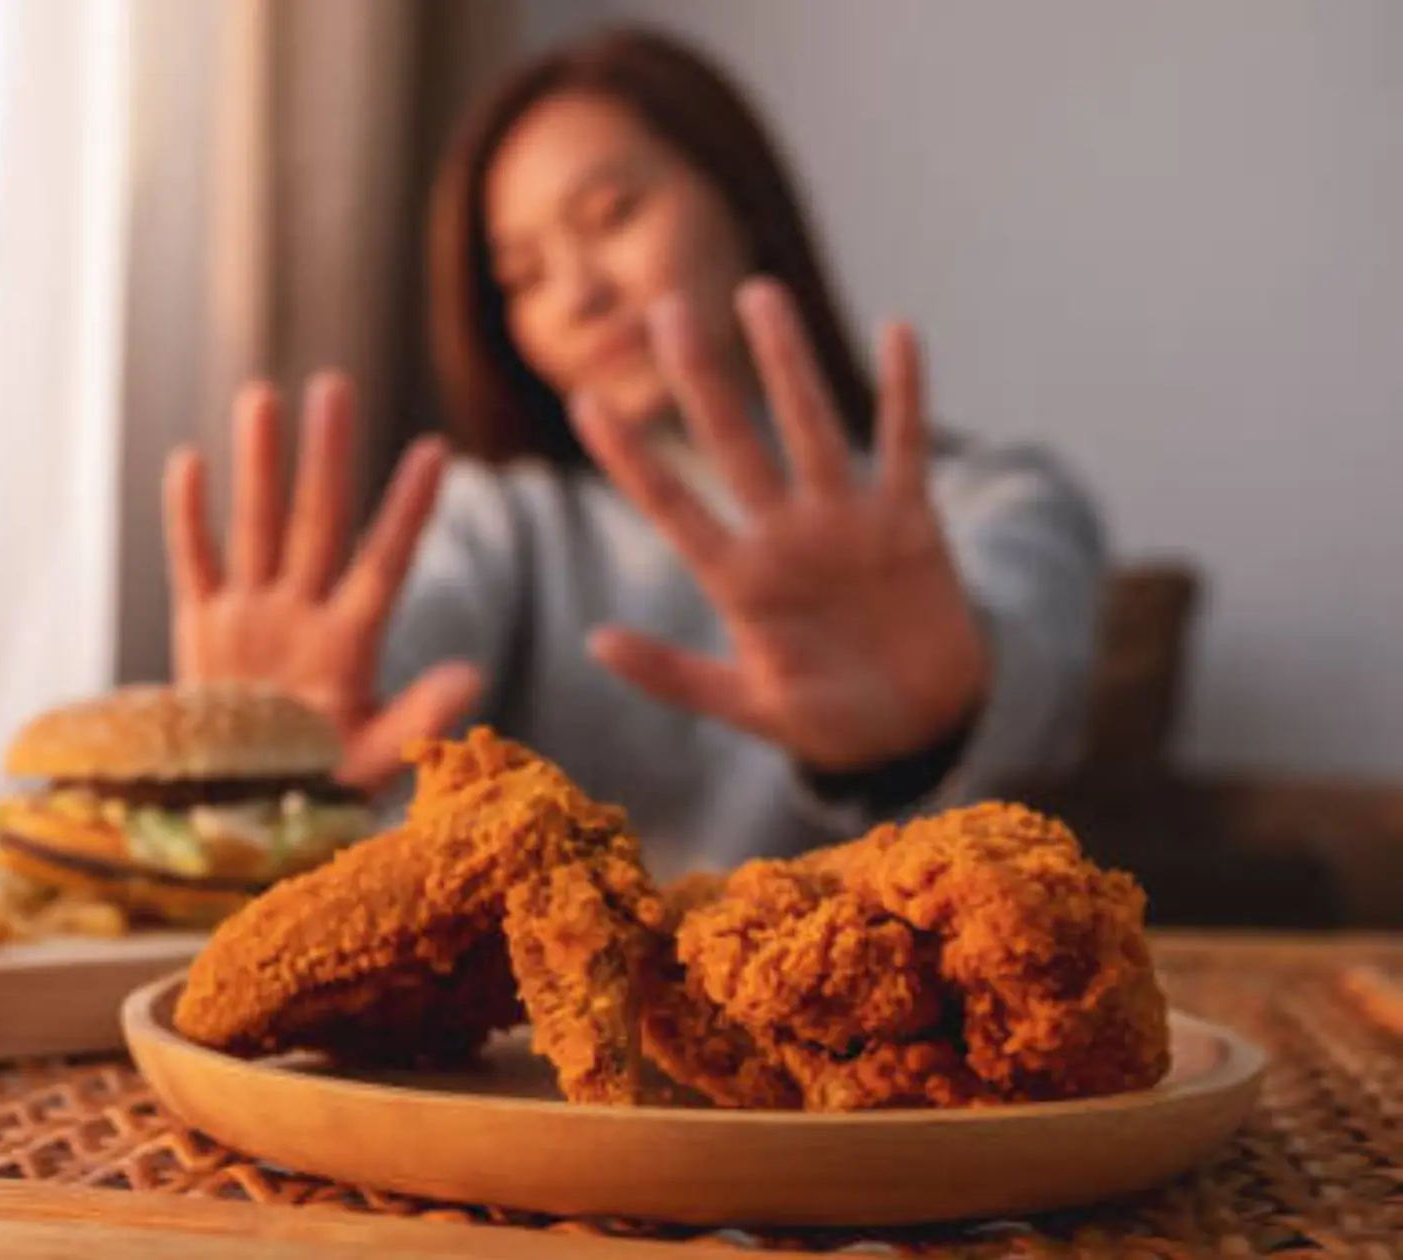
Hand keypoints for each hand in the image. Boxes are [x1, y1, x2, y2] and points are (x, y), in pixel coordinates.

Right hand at [165, 372, 482, 789]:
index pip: (384, 562)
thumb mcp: (375, 762)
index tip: (436, 450)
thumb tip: (475, 674)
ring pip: (256, 525)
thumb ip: (419, 719)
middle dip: (327, 456)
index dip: (407, 509)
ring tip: (263, 395)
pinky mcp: (202, 631)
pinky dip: (189, 517)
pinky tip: (191, 460)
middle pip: (317, 521)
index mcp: (350, 645)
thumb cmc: (318, 797)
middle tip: (335, 385)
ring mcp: (250, 618)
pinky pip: (193, 563)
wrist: (241, 820)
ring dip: (259, 464)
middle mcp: (301, 615)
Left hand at [574, 279, 988, 772]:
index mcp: (740, 580)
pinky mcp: (909, 521)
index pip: (672, 505)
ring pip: (810, 423)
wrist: (922, 727)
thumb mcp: (749, 708)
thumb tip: (595, 642)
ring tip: (758, 293)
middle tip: (664, 307)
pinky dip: (904, 392)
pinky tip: (898, 331)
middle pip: (733, 442)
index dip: (630, 459)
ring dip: (786, 362)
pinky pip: (903, 445)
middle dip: (701, 378)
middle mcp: (785, 536)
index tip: (583, 403)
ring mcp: (845, 522)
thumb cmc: (830, 722)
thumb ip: (675, 677)